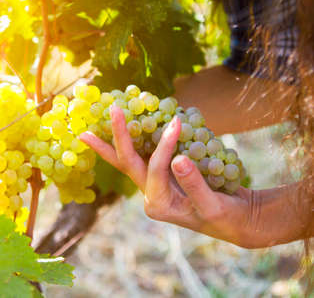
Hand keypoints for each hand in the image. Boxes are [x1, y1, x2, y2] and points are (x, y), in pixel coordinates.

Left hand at [79, 106, 279, 247]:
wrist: (237, 220)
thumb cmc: (226, 217)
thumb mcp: (212, 206)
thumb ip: (194, 184)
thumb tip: (178, 159)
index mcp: (158, 204)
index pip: (155, 168)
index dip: (165, 145)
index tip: (177, 122)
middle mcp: (150, 194)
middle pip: (127, 162)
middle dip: (118, 136)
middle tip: (111, 109)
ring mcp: (154, 184)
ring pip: (130, 159)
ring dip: (115, 141)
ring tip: (91, 129)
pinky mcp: (163, 175)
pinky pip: (145, 154)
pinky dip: (135, 139)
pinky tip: (126, 125)